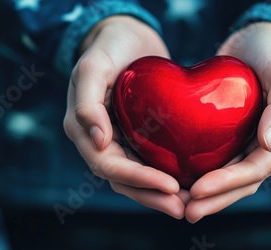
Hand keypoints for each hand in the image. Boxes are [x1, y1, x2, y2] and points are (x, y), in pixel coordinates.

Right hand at [64, 16, 189, 218]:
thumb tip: (99, 143)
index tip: (169, 186)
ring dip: (159, 193)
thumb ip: (87, 104)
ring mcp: (117, 139)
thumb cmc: (109, 46)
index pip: (108, 166)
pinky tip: (188, 180)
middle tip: (183, 208)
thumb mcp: (93, 67)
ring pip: (136, 177)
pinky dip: (165, 174)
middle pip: (122, 180)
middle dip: (152, 196)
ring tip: (188, 203)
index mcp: (82, 130)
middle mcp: (97, 140)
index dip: (137, 180)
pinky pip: (148, 161)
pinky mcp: (135, 135)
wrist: (127, 34)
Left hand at [185, 22, 270, 222]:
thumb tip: (269, 144)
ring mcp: (250, 144)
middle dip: (214, 200)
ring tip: (179, 204)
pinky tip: (178, 179)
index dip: (227, 184)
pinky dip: (201, 173)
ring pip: (228, 177)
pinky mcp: (232, 137)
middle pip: (241, 183)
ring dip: (206, 194)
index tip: (198, 190)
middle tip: (186, 212)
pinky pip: (217, 160)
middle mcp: (268, 147)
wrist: (257, 40)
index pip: (255, 170)